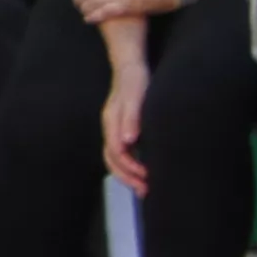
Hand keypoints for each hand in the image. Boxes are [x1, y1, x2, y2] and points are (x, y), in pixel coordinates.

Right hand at [99, 51, 152, 192]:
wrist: (130, 66)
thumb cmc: (134, 80)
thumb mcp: (136, 95)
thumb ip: (132, 117)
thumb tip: (129, 140)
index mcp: (111, 122)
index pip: (116, 152)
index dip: (130, 167)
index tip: (146, 177)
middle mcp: (110, 128)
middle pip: (112, 159)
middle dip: (127, 177)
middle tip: (145, 190)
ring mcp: (114, 129)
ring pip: (114, 158)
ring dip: (127, 175)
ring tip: (143, 187)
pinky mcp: (120, 129)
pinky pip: (120, 153)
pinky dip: (129, 166)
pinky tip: (141, 171)